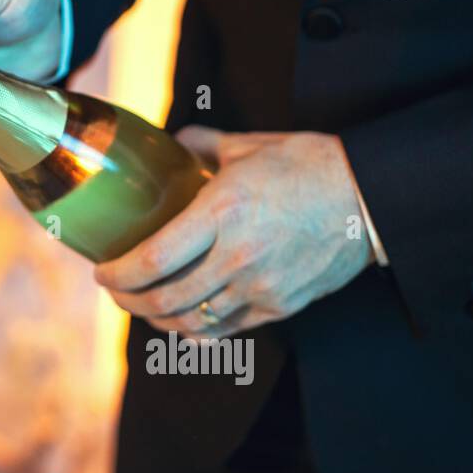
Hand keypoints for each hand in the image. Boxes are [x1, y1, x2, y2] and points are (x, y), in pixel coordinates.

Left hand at [94, 127, 374, 338]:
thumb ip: (199, 144)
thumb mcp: (247, 145)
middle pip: (165, 300)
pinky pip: (226, 330)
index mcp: (222, 212)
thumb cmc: (308, 164)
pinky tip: (182, 321)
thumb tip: (168, 142)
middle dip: (129, 302)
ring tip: (144, 306)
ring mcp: (260, 286)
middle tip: (116, 292)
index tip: (101, 273)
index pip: (152, 260)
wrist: (371, 196)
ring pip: (192, 322)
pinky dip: (196, 330)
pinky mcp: (280, 305)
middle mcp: (237, 256)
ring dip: (158, 319)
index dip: (117, 275)